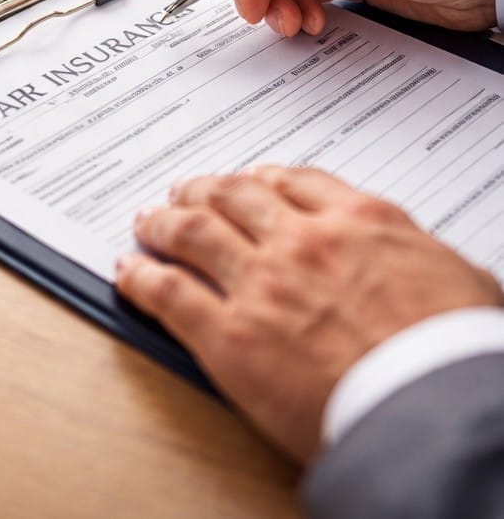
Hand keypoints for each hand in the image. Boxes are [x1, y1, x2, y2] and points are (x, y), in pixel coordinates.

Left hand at [115, 166, 502, 461]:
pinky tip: (130, 271)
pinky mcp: (228, 337)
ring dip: (163, 222)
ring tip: (148, 221)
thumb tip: (419, 261)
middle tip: (185, 193)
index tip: (246, 182)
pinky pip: (169, 294)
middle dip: (202, 191)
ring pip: (192, 233)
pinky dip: (142, 277)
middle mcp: (299, 241)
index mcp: (356, 221)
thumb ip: (417, 257)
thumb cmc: (455, 353)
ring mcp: (259, 285)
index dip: (258, 179)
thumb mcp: (459, 281)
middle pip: (232, 197)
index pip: (292, 181)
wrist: (433, 410)